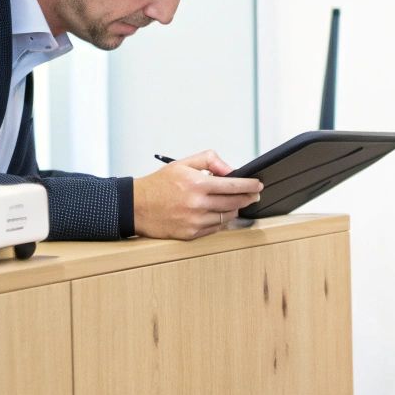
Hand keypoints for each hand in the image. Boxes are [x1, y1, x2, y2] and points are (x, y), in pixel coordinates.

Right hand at [132, 150, 262, 239]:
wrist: (136, 206)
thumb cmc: (158, 185)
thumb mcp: (182, 163)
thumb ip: (209, 160)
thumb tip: (229, 169)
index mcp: (196, 184)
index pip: (233, 185)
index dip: (250, 185)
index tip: (258, 184)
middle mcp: (197, 203)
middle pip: (234, 202)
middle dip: (248, 198)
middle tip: (254, 194)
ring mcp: (194, 221)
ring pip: (227, 216)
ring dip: (235, 209)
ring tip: (236, 202)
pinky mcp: (191, 234)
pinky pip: (215, 228)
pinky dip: (222, 220)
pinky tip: (221, 213)